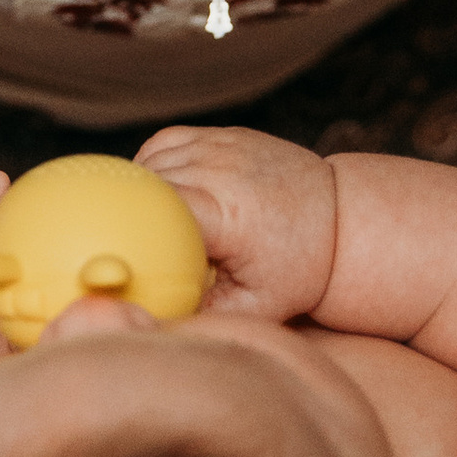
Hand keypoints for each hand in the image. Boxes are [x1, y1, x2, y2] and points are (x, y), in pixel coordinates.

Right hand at [137, 124, 336, 320]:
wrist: (339, 216)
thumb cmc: (297, 269)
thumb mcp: (256, 307)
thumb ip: (202, 315)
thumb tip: (150, 322)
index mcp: (227, 214)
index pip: (153, 211)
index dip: (126, 229)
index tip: (116, 254)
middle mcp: (221, 170)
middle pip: (144, 188)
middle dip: (128, 217)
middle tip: (126, 250)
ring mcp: (220, 145)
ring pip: (148, 164)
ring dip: (137, 194)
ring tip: (146, 228)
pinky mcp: (220, 134)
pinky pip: (163, 145)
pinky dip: (151, 168)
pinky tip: (160, 197)